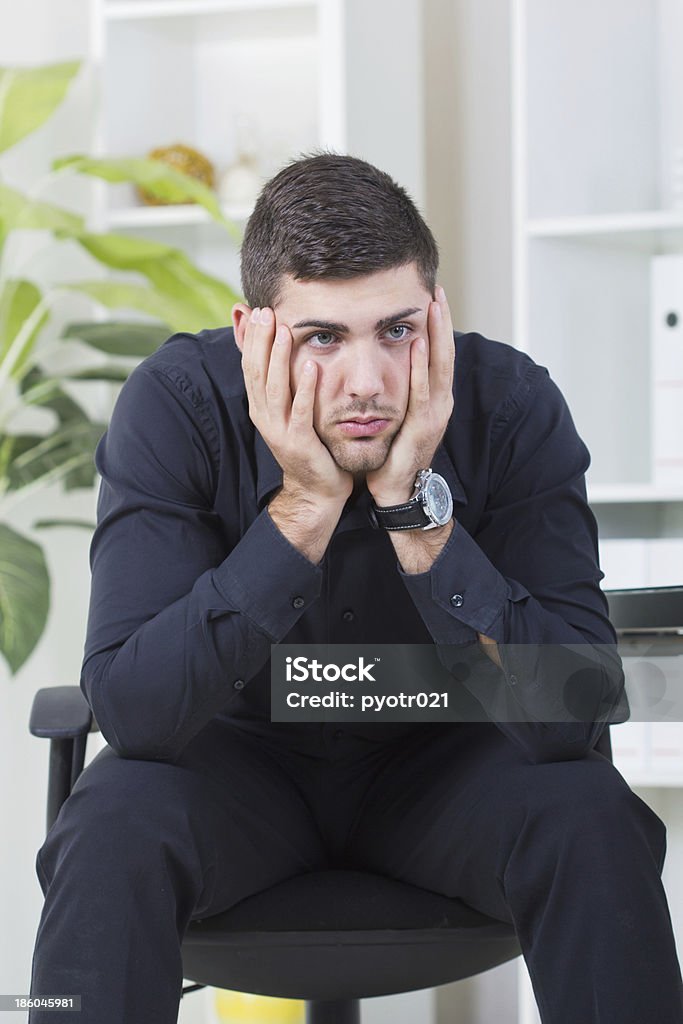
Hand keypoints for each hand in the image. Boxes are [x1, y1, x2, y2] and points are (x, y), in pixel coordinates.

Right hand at [241, 307, 353, 505]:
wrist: (316, 490)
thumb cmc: (309, 446)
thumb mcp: (291, 411)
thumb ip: (284, 384)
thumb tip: (278, 352)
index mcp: (260, 407)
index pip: (251, 367)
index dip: (253, 339)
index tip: (259, 311)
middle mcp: (265, 417)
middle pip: (258, 372)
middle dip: (261, 341)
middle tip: (266, 311)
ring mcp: (280, 431)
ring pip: (275, 388)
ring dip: (278, 358)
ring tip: (285, 330)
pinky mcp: (299, 442)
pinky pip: (301, 411)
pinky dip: (305, 388)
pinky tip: (310, 366)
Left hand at [366, 286, 454, 505]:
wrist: (397, 488)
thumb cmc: (393, 452)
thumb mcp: (398, 414)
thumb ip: (399, 390)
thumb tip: (390, 363)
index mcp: (434, 397)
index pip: (439, 353)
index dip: (439, 325)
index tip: (433, 296)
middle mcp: (441, 401)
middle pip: (445, 352)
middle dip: (442, 321)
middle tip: (437, 289)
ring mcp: (436, 413)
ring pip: (439, 366)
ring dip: (437, 334)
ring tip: (434, 305)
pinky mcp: (424, 425)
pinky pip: (421, 389)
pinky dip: (422, 366)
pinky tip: (420, 344)